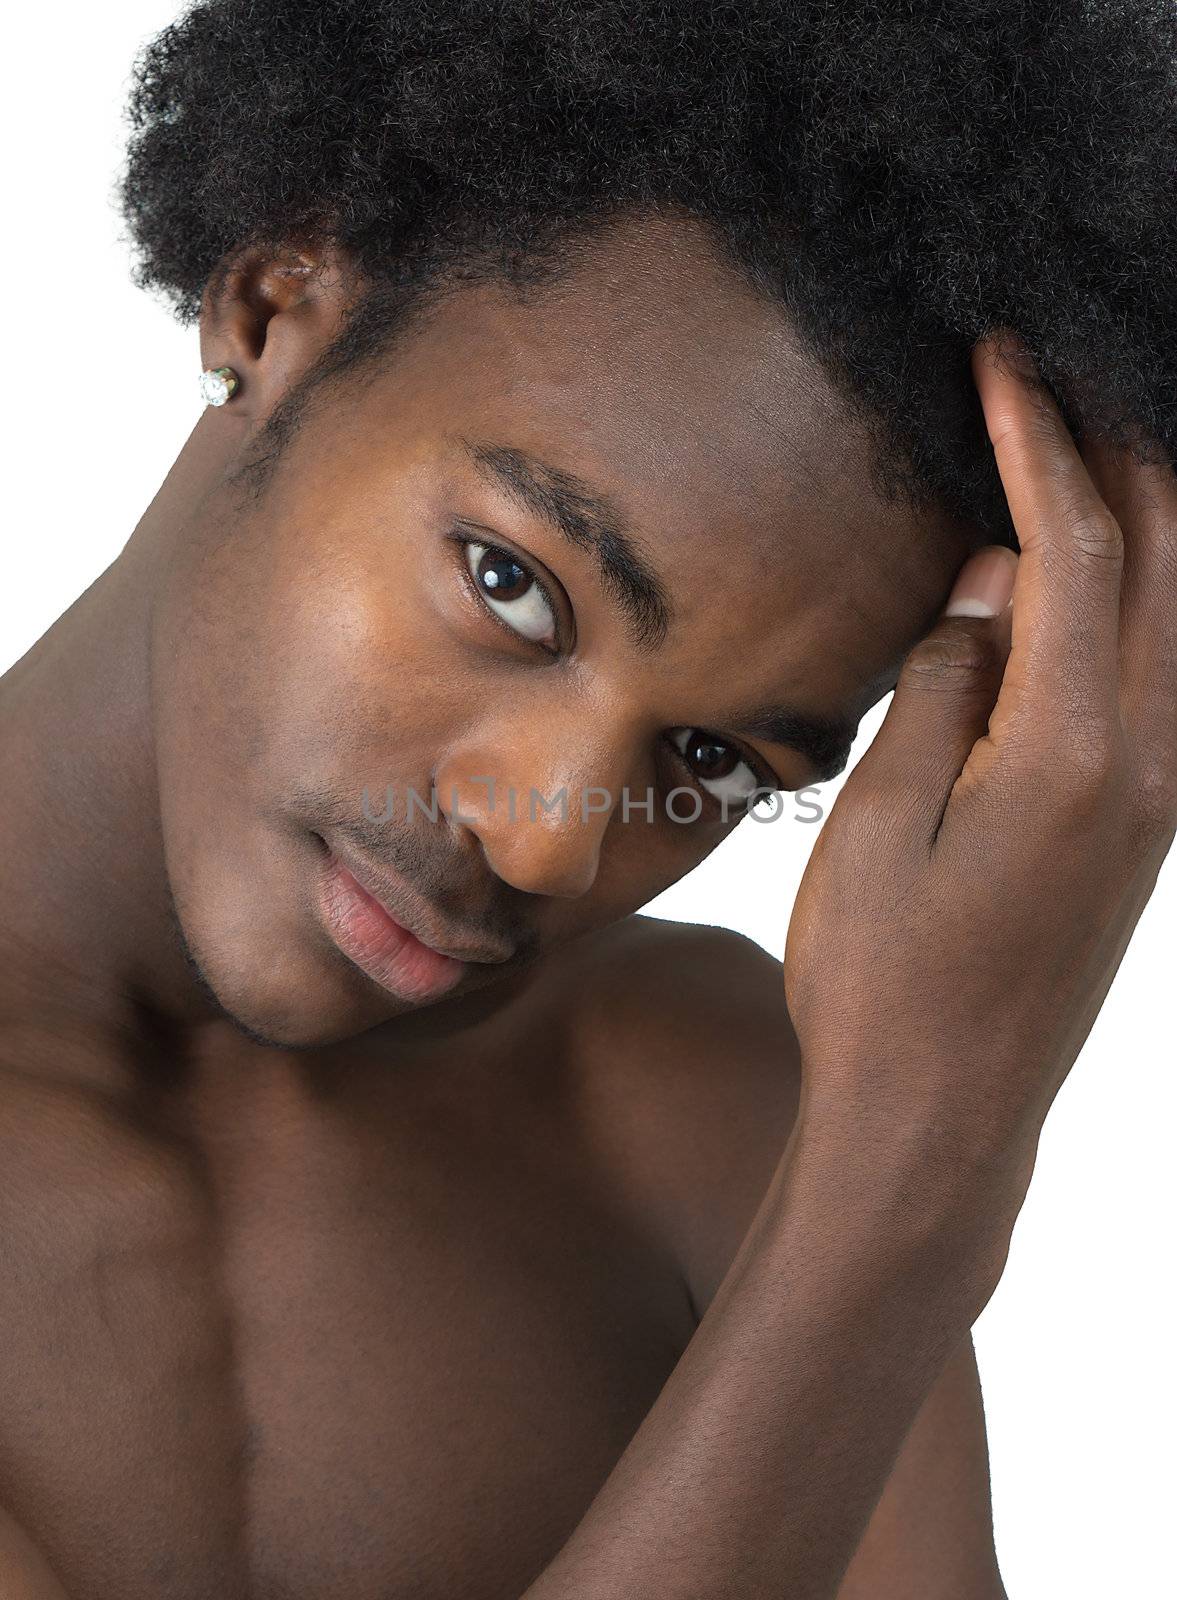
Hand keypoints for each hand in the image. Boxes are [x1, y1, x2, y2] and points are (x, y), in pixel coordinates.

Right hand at [783, 331, 1175, 1218]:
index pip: (1074, 549)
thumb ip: (946, 684)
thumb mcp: (878, 820)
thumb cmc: (885, 982)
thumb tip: (991, 589)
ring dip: (1146, 519)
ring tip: (1087, 450)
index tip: (1003, 360)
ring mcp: (1161, 800)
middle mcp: (1148, 764)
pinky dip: (1145, 599)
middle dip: (1118, 452)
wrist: (940, 1119)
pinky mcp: (1147, 831)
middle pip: (1165, 560)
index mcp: (1075, 752)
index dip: (1038, 441)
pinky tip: (1097, 580)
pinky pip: (1167, 676)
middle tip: (1055, 378)